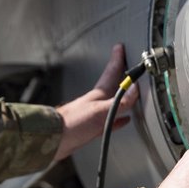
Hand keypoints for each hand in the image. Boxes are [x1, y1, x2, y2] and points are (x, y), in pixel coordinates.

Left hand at [52, 44, 138, 161]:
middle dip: (119, 75)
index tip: (119, 48)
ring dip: (121, 97)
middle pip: (112, 85)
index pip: (111, 72)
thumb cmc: (72, 123)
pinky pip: (110, 121)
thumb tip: (135, 90)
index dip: (116, 59)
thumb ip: (120, 102)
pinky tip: (123, 121)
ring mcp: (94, 115)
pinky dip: (119, 120)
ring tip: (129, 92)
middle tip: (125, 64)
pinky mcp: (92, 128)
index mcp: (98, 94)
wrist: (53, 140)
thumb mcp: (100, 111)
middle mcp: (97, 102)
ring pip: (112, 103)